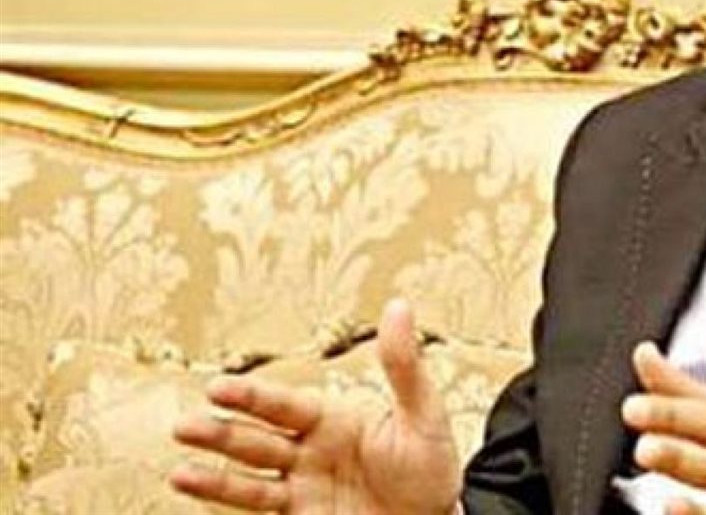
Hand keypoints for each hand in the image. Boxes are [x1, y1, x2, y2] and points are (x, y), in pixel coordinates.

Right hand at [169, 298, 462, 513]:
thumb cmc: (431, 466)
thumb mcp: (423, 414)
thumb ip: (403, 366)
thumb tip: (399, 305)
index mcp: (331, 420)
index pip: (284, 405)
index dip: (252, 397)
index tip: (218, 388)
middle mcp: (308, 453)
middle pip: (256, 442)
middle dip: (220, 434)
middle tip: (184, 426)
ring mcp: (301, 490)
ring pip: (249, 481)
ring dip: (214, 478)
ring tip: (179, 474)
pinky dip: (230, 509)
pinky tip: (200, 501)